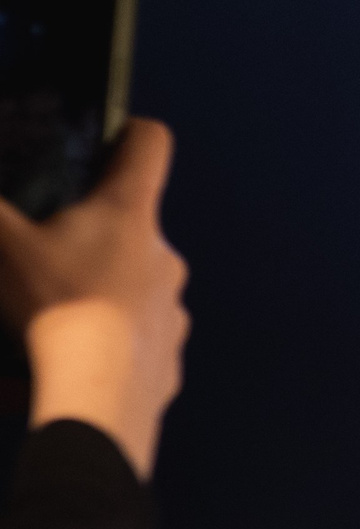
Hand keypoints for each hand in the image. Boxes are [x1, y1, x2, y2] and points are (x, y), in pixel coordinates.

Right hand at [0, 120, 188, 477]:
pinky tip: (73, 352)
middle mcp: (164, 255)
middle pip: (134, 222)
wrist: (103, 397)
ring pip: (136, 281)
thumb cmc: (55, 305)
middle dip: (94, 227)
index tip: (106, 140)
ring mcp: (174, 306)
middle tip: (49, 242)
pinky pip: (138, 335)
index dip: (128, 131)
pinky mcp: (172, 353)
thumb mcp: (2, 244)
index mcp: (130, 214)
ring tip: (55, 306)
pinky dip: (109, 336)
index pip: (149, 144)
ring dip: (101, 285)